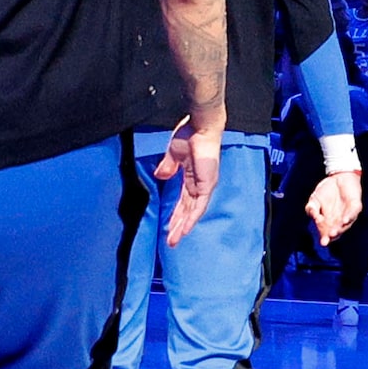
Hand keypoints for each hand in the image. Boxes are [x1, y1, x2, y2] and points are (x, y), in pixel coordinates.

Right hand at [154, 115, 225, 243]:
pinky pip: (199, 206)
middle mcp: (199, 184)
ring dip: (182, 227)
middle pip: (187, 211)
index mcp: (192, 177)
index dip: (175, 215)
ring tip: (173, 241)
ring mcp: (204, 185)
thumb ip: (167, 166)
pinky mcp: (207, 184)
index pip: (183, 202)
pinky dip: (192, 219)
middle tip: (170, 241)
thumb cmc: (189, 135)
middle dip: (177, 226)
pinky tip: (184, 229)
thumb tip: (160, 176)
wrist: (201, 126)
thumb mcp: (173, 154)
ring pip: (193, 212)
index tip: (168, 227)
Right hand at [306, 170, 363, 243]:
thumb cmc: (326, 190)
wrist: (339, 176)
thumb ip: (311, 208)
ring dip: (340, 229)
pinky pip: (353, 213)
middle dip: (332, 236)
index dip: (325, 237)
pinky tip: (344, 221)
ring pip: (345, 225)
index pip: (327, 231)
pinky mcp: (356, 206)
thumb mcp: (314, 199)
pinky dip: (349, 217)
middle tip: (327, 240)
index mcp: (329, 221)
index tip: (322, 242)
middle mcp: (339, 220)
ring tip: (333, 232)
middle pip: (337, 231)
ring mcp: (348, 214)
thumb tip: (313, 217)